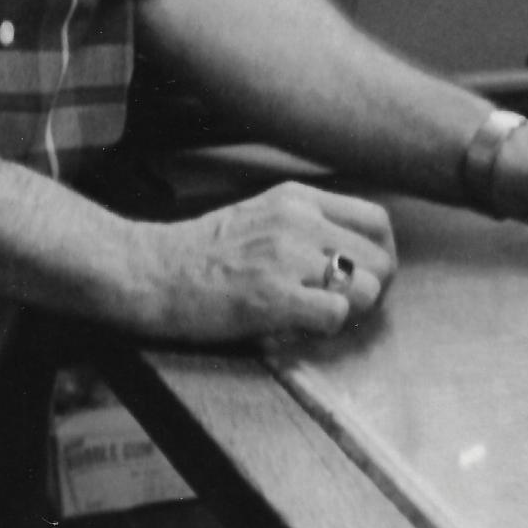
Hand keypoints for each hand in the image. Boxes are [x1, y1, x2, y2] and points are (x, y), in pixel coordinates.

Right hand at [128, 183, 396, 342]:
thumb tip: (351, 251)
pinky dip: (326, 328)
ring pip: (366, 287)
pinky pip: (336, 313)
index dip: (381, 254)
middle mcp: (299, 222)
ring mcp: (286, 257)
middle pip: (379, 258)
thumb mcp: (260, 214)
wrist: (145, 272)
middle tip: (343, 306)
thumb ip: (306, 224)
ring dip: (351, 311)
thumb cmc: (198, 253)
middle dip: (370, 289)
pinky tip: (299, 327)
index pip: (376, 220)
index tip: (366, 275)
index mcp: (298, 200)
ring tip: (318, 317)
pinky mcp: (272, 295)